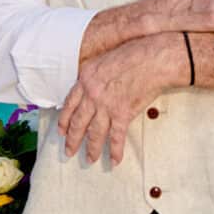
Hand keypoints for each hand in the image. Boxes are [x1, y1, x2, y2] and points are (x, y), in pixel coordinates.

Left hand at [58, 39, 167, 166]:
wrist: (152, 58)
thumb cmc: (134, 53)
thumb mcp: (105, 59)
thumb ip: (96, 75)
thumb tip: (96, 85)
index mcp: (86, 79)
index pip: (69, 104)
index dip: (64, 120)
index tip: (61, 131)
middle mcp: (91, 94)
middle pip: (78, 122)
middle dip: (72, 140)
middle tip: (69, 151)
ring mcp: (106, 105)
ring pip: (94, 133)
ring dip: (91, 149)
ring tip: (89, 160)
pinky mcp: (122, 113)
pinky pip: (116, 137)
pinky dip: (115, 151)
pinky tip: (114, 161)